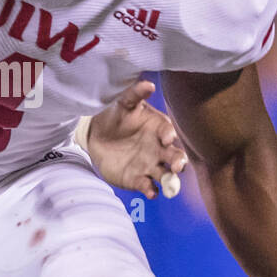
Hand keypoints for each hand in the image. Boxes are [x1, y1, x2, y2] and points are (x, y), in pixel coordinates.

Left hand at [86, 81, 187, 198]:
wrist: (97, 135)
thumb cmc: (116, 116)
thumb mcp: (123, 103)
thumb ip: (135, 95)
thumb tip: (148, 84)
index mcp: (159, 129)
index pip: (169, 133)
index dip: (170, 136)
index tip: (166, 139)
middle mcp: (159, 149)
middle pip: (176, 157)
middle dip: (179, 162)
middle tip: (177, 167)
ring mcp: (150, 165)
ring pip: (167, 175)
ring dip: (171, 182)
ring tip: (170, 187)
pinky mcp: (139, 179)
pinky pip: (149, 187)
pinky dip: (151, 191)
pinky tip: (150, 192)